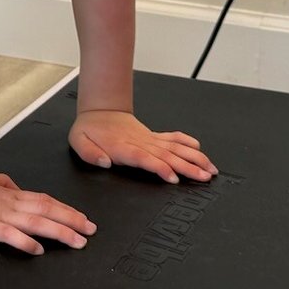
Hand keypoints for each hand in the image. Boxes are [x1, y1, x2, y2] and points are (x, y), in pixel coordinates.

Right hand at [0, 173, 95, 254]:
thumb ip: (5, 183)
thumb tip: (19, 188)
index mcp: (11, 194)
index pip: (45, 201)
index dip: (67, 209)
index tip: (83, 219)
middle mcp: (11, 203)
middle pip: (48, 211)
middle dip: (72, 221)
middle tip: (91, 231)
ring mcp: (0, 215)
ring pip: (36, 223)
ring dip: (59, 232)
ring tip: (77, 242)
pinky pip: (11, 235)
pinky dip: (26, 242)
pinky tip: (39, 249)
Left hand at [69, 111, 216, 182]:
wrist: (98, 111)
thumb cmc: (89, 129)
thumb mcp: (78, 141)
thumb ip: (91, 153)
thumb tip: (105, 162)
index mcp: (123, 147)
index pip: (146, 159)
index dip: (161, 167)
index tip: (174, 177)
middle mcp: (140, 143)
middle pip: (168, 155)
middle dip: (188, 167)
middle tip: (204, 177)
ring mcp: (149, 139)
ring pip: (176, 148)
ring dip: (194, 158)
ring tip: (209, 169)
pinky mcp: (153, 136)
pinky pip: (173, 138)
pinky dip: (187, 143)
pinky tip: (199, 150)